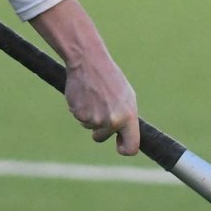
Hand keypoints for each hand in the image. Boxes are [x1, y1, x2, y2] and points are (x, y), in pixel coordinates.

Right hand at [31, 0, 141, 155]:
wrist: (89, 62)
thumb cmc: (110, 78)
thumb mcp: (126, 97)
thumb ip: (127, 117)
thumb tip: (126, 136)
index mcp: (128, 116)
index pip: (131, 148)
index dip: (124, 149)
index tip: (119, 144)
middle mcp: (112, 121)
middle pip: (101, 138)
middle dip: (100, 128)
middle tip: (101, 107)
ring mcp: (94, 119)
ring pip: (90, 127)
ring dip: (90, 116)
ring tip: (94, 96)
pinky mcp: (79, 114)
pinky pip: (80, 118)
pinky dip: (81, 109)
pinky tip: (85, 95)